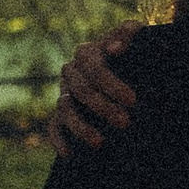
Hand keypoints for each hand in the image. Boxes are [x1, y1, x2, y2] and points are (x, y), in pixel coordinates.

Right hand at [50, 22, 142, 152]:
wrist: (128, 70)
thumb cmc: (133, 54)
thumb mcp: (135, 40)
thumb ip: (129, 34)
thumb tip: (114, 47)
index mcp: (87, 53)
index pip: (95, 68)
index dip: (112, 85)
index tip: (132, 100)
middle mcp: (71, 71)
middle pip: (82, 90)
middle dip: (103, 107)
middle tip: (125, 122)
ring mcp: (64, 92)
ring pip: (66, 109)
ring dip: (81, 127)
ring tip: (99, 143)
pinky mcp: (60, 112)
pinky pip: (53, 126)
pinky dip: (58, 139)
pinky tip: (69, 154)